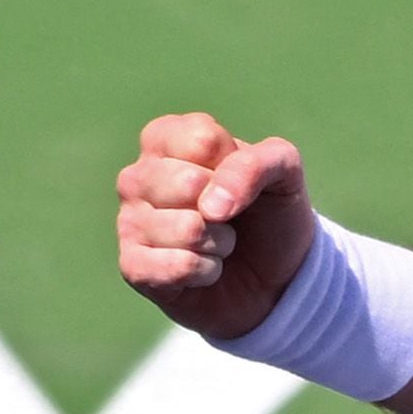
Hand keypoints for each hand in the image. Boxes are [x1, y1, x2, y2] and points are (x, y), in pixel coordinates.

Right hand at [115, 111, 318, 339]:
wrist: (273, 275)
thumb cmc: (269, 211)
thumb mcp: (283, 171)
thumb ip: (256, 164)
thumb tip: (210, 206)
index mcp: (166, 138)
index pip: (201, 140)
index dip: (235, 167)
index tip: (238, 178)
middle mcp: (138, 176)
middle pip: (189, 183)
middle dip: (227, 208)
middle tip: (228, 216)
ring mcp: (129, 221)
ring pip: (187, 229)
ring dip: (220, 243)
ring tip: (217, 242)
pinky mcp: (132, 267)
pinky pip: (178, 267)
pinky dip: (207, 272)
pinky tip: (202, 269)